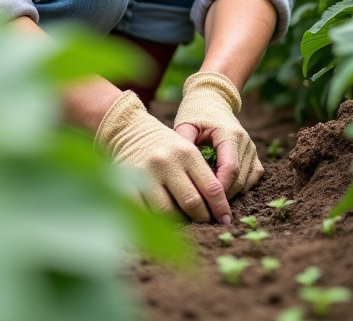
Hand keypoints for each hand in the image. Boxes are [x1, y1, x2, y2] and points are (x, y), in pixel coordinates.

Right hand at [95, 90, 232, 224]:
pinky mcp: (126, 183)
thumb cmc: (165, 146)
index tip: (225, 220)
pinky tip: (161, 223)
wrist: (130, 130)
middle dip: (202, 218)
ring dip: (179, 222)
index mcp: (187, 153)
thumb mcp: (187, 151)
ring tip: (184, 222)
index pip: (211, 187)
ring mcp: (146, 173)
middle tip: (205, 223)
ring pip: (168, 212)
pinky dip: (154, 222)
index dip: (220, 208)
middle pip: (192, 202)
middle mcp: (167, 162)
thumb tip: (217, 209)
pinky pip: (144, 212)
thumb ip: (202, 175)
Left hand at [173, 71, 263, 199]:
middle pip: (239, 179)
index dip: (219, 188)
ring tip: (211, 201)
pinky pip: (253, 176)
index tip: (203, 200)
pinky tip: (225, 191)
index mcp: (229, 134)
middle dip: (223, 196)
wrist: (212, 100)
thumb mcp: (185, 124)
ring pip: (247, 181)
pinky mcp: (253, 153)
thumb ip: (183, 143)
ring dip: (231, 193)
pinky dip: (241, 187)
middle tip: (204, 207)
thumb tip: (177, 167)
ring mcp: (251, 148)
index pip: (230, 168)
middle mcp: (245, 141)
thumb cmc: (195, 113)